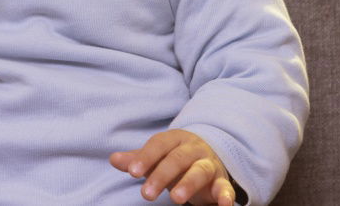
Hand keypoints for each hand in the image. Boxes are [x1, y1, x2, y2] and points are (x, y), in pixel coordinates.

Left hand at [109, 129, 236, 204]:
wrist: (207, 154)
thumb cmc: (174, 158)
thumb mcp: (155, 157)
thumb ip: (136, 159)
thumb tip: (114, 159)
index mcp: (174, 139)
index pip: (158, 145)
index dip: (145, 158)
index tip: (132, 172)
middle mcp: (192, 149)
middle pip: (177, 159)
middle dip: (161, 176)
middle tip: (146, 194)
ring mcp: (208, 164)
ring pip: (199, 171)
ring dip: (188, 184)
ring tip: (175, 199)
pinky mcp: (221, 180)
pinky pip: (224, 187)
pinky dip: (225, 195)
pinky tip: (224, 205)